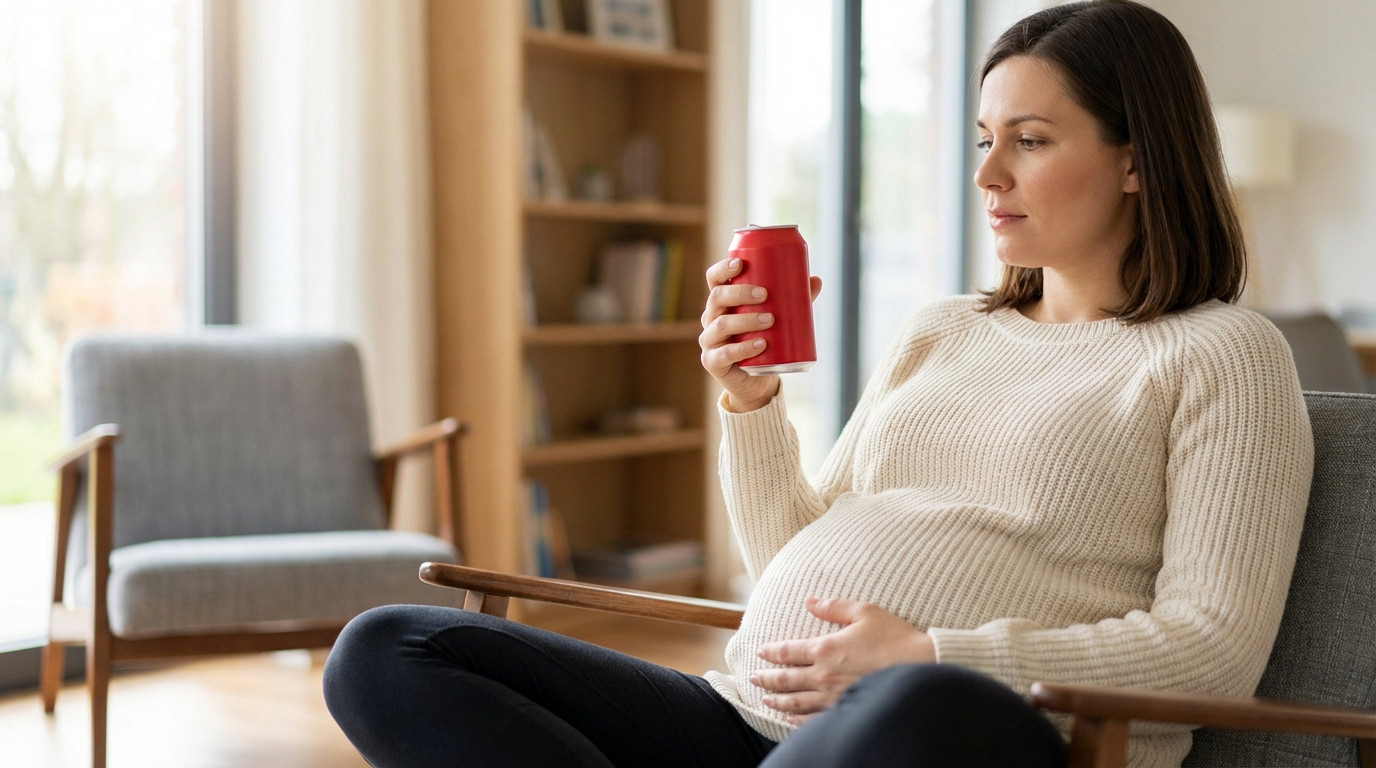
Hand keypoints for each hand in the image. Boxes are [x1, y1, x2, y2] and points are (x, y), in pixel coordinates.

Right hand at [698, 257, 822, 412]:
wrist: (756, 381)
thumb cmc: (765, 342)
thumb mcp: (778, 319)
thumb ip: (794, 300)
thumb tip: (816, 280)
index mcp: (722, 303)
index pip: (714, 280)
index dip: (722, 269)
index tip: (741, 263)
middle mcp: (711, 318)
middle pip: (717, 297)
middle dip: (740, 292)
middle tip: (765, 294)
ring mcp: (710, 341)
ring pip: (721, 324)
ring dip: (746, 320)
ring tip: (770, 320)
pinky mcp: (713, 363)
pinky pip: (725, 354)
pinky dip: (743, 348)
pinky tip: (761, 344)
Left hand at [750, 597, 934, 724]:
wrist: (921, 667)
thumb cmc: (895, 638)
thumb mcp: (864, 612)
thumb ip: (834, 606)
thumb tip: (810, 601)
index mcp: (826, 648)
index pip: (788, 651)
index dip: (771, 652)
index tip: (760, 652)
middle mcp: (824, 675)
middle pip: (786, 679)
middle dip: (767, 679)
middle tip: (754, 679)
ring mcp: (834, 696)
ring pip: (796, 702)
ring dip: (778, 701)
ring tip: (765, 700)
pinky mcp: (846, 710)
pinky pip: (814, 718)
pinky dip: (798, 720)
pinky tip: (790, 719)